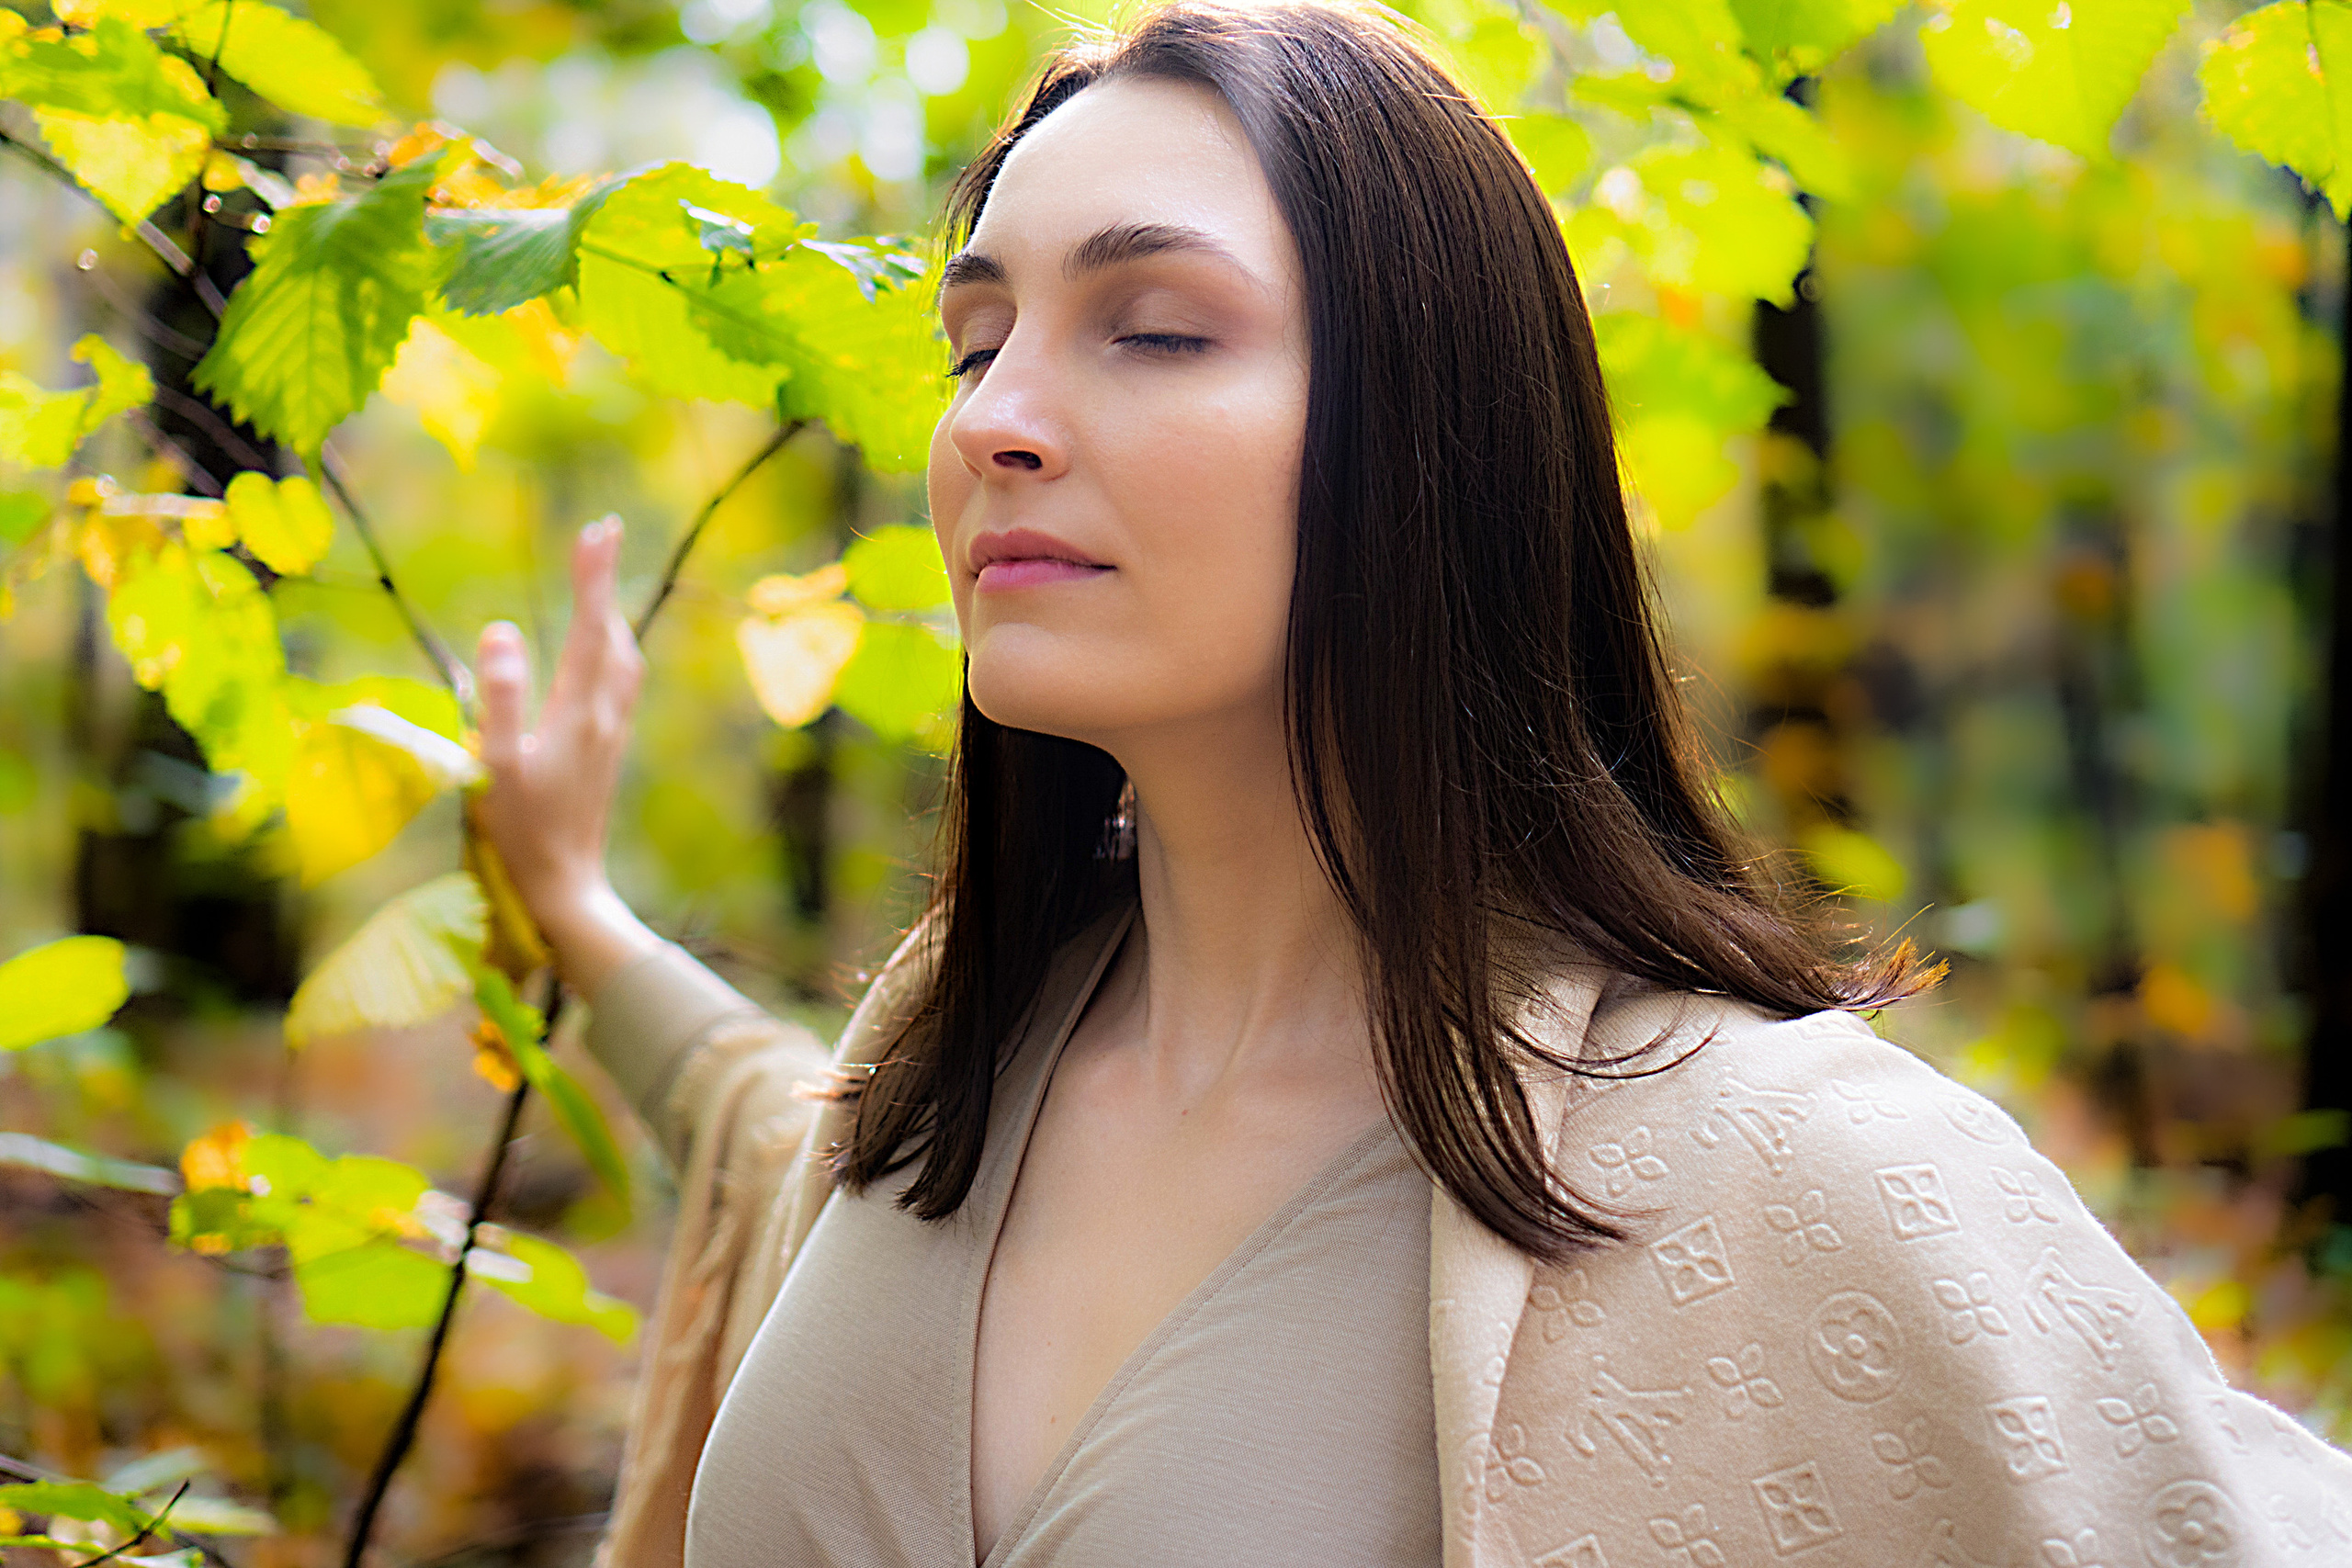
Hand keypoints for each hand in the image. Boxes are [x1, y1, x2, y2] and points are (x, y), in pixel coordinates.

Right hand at [474, 517, 661, 997]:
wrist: (568, 884)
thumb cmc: (522, 828)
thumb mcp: (497, 764)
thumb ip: (500, 696)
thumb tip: (503, 629)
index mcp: (579, 710)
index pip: (590, 626)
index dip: (593, 575)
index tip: (597, 528)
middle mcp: (606, 714)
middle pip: (612, 633)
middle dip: (604, 582)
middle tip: (598, 533)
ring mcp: (612, 732)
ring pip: (623, 657)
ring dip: (610, 613)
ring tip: (598, 579)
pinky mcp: (609, 749)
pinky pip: (620, 681)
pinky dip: (611, 647)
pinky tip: (603, 650)